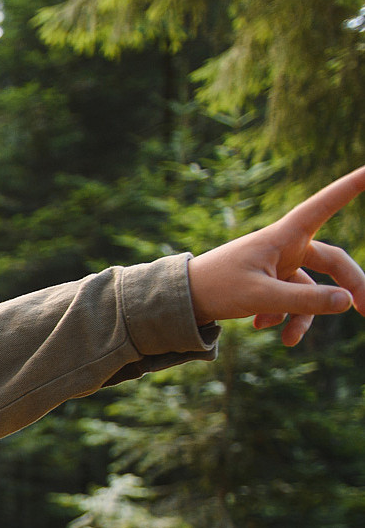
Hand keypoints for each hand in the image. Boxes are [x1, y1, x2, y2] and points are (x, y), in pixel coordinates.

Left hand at [187, 165, 364, 344]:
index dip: (350, 187)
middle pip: (333, 262)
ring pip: (311, 289)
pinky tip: (261, 326)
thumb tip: (347, 301)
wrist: (180, 300)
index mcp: (283, 236)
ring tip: (289, 341)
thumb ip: (305, 301)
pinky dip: (281, 317)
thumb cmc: (216, 288)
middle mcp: (285, 247)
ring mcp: (278, 265)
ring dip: (304, 317)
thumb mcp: (261, 296)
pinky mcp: (269, 282)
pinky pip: (290, 300)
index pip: (324, 206)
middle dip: (352, 287)